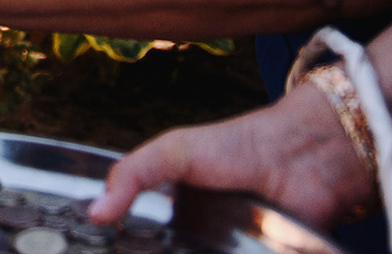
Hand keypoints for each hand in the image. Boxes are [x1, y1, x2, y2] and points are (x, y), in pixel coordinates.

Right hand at [87, 85, 374, 230]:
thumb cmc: (237, 148)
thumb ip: (132, 176)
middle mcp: (196, 240)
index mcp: (173, 214)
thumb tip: (93, 214)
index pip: (138, 242)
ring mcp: (226, 252)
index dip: (120, 247)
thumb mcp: (173, 153)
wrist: (299, 161)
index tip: (92, 253)